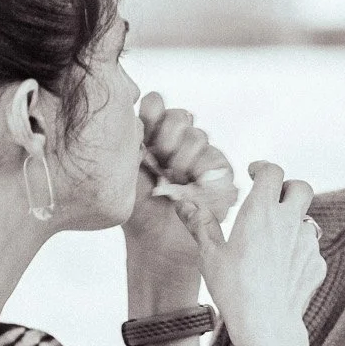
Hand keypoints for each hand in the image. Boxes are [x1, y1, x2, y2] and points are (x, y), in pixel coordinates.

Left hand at [124, 95, 236, 300]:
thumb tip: (136, 110)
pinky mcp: (221, 173)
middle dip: (166, 138)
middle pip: (179, 116)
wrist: (157, 241)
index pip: (156, 103)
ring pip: (198, 136)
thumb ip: (129, 138)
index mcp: (151, 134)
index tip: (142, 137)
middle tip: (157, 162)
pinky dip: (202, 173)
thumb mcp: (123, 169)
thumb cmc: (136, 208)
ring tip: (173, 182)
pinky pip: (216, 158)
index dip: (151, 114)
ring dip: (182, 160)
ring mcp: (202, 156)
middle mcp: (178, 141)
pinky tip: (191, 187)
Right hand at [172, 161, 325, 345]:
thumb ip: (200, 225)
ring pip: (306, 220)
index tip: (254, 173)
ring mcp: (308, 243)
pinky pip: (310, 249)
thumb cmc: (235, 290)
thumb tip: (184, 205)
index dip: (263, 168)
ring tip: (270, 243)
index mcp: (262, 212)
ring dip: (292, 223)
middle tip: (271, 199)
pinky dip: (298, 252)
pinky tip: (280, 270)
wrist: (268, 325)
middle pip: (301, 187)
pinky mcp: (317, 263)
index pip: (272, 172)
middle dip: (287, 188)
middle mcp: (290, 221)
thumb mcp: (210, 255)